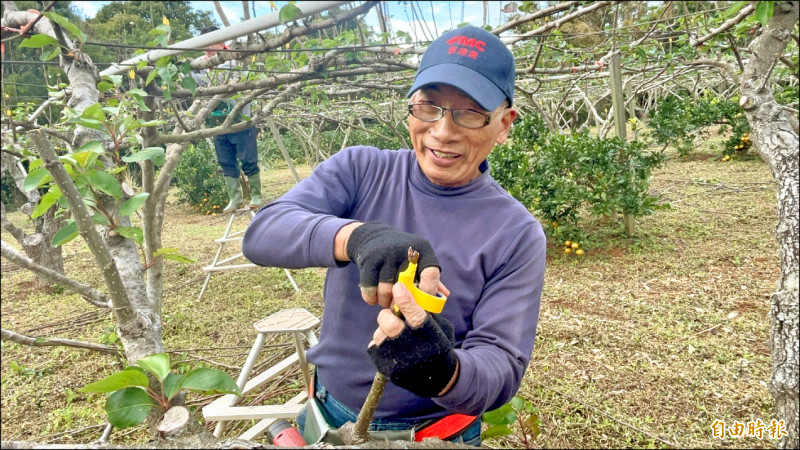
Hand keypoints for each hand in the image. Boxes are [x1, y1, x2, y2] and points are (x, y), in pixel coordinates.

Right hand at [345, 222, 439, 306]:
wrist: (372, 237)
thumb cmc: (401, 255)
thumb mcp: (418, 261)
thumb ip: (431, 278)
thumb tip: (445, 295)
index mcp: (422, 250)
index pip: (431, 273)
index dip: (428, 291)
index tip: (422, 303)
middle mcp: (405, 250)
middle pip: (407, 287)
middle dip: (402, 303)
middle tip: (398, 307)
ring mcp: (386, 254)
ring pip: (387, 290)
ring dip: (384, 301)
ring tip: (385, 302)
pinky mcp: (369, 259)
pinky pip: (370, 288)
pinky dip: (371, 298)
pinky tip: (373, 299)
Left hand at [367, 283, 458, 397]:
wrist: (438, 379)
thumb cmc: (438, 345)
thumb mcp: (440, 328)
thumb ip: (427, 310)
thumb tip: (413, 285)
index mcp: (433, 338)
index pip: (416, 316)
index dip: (405, 301)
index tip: (398, 287)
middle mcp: (417, 352)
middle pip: (392, 326)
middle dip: (387, 315)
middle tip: (389, 313)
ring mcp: (401, 363)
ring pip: (380, 336)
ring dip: (383, 329)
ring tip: (391, 332)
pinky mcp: (388, 371)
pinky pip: (374, 347)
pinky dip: (380, 341)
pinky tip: (390, 344)